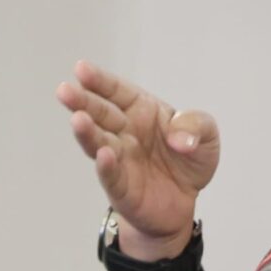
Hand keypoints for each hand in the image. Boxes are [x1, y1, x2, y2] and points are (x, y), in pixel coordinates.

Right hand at [55, 60, 218, 256]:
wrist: (183, 201)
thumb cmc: (187, 160)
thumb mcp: (206, 137)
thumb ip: (197, 126)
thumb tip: (181, 138)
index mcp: (141, 110)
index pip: (117, 91)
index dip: (99, 81)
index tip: (81, 69)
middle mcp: (125, 131)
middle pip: (101, 113)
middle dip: (83, 101)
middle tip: (64, 91)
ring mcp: (120, 159)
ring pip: (100, 143)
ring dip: (88, 132)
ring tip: (77, 120)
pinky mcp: (121, 187)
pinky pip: (112, 175)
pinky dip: (106, 166)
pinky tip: (102, 156)